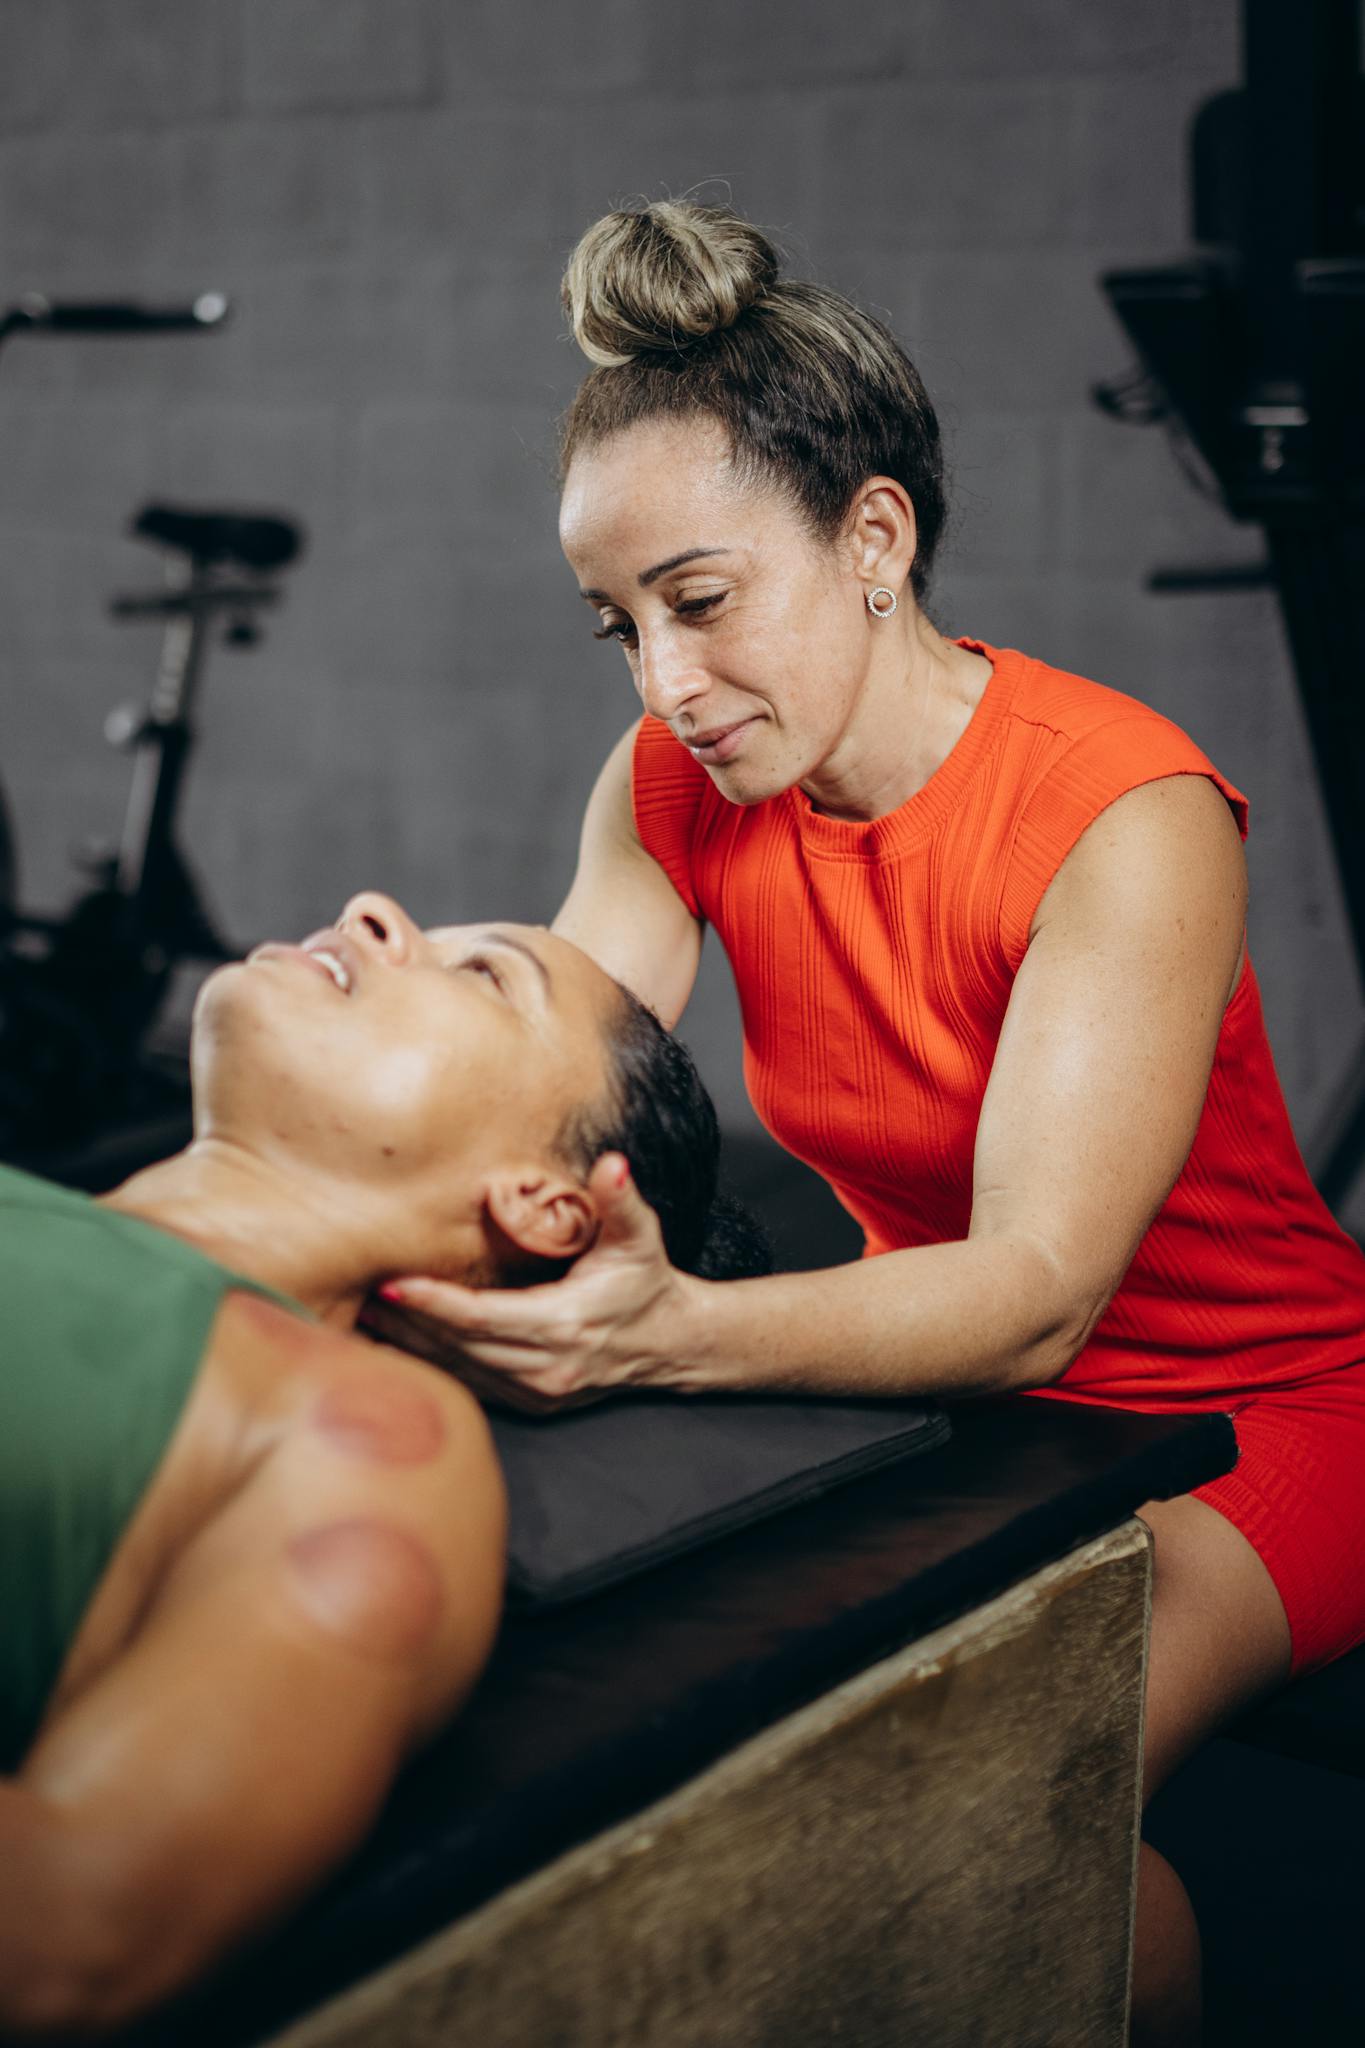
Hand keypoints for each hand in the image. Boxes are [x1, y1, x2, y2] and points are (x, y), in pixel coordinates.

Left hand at [371, 1156, 695, 1413]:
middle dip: (404, 1323)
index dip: (433, 1302)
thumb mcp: (640, 1238)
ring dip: (409, 1347)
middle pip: (457, 1347)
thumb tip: (613, 1165)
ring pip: (457, 1372)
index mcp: (564, 1325)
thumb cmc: (647, 1284)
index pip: (481, 1317)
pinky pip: (469, 1385)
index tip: (390, 1283)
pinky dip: (431, 1366)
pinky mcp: (531, 1402)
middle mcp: (546, 1367)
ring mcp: (537, 1392)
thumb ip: (620, 1201)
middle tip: (353, 1296)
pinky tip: (398, 1346)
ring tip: (361, 1320)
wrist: (672, 1344)